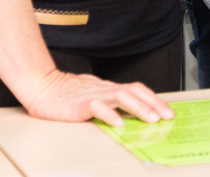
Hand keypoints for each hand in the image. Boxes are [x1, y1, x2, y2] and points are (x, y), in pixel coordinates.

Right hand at [21, 68, 173, 127]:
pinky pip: (97, 108)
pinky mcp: (79, 104)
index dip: (153, 99)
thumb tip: (127, 111)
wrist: (41, 85)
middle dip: (154, 103)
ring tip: (151, 119)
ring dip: (140, 108)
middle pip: (135, 91)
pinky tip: (119, 124)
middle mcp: (104, 89)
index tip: (167, 110)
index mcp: (108, 88)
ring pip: (122, 96)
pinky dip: (110, 115)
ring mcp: (93, 95)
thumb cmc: (65, 93)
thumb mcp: (93, 95)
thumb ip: (108, 101)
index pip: (137, 89)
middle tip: (167, 116)